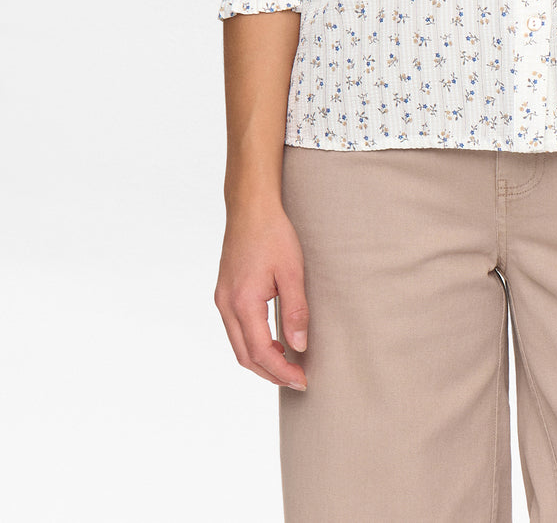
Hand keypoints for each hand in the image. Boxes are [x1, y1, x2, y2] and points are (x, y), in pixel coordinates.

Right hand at [215, 204, 309, 389]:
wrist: (250, 208)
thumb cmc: (273, 234)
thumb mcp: (292, 271)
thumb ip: (296, 311)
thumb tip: (299, 346)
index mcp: (243, 302)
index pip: (261, 352)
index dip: (281, 372)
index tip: (302, 380)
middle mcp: (226, 305)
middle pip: (245, 356)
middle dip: (271, 373)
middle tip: (297, 379)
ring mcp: (222, 299)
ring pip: (238, 346)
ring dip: (261, 361)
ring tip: (288, 365)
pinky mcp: (225, 293)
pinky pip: (236, 330)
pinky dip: (253, 344)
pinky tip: (273, 342)